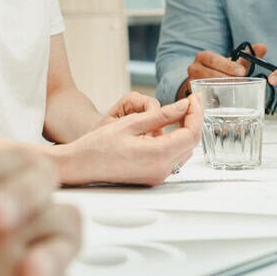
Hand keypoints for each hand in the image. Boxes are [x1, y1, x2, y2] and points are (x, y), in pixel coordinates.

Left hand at [0, 141, 81, 275]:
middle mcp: (19, 181)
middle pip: (21, 167)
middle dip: (5, 189)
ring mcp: (43, 212)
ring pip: (54, 200)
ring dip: (28, 210)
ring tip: (1, 227)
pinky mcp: (59, 243)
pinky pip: (67, 238)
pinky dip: (51, 254)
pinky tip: (29, 269)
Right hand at [55, 96, 203, 186]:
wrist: (81, 165)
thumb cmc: (98, 145)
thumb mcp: (131, 123)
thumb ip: (162, 115)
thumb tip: (184, 106)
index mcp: (157, 155)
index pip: (190, 133)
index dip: (196, 113)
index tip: (194, 98)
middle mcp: (161, 170)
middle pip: (190, 143)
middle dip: (193, 120)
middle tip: (190, 101)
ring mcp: (158, 176)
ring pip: (184, 151)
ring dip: (185, 131)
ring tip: (180, 112)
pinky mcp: (153, 177)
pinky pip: (173, 158)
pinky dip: (175, 142)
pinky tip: (168, 128)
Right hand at [178, 44, 267, 98]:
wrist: (206, 82)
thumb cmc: (221, 71)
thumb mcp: (233, 63)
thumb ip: (247, 56)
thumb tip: (262, 47)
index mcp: (203, 57)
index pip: (214, 59)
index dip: (228, 66)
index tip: (242, 72)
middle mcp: (194, 68)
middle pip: (209, 73)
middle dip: (227, 79)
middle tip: (241, 83)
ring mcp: (192, 82)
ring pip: (206, 86)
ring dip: (221, 89)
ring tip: (236, 92)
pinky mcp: (194, 94)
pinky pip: (203, 98)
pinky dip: (214, 100)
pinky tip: (225, 102)